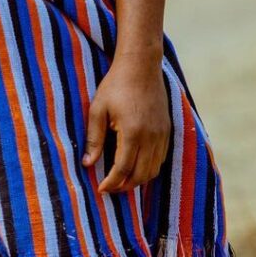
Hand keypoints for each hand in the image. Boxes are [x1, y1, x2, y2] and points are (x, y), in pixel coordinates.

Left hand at [83, 55, 170, 193]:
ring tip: (121, 182)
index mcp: (132, 133)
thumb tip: (87, 164)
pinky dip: (149, 169)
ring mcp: (162, 135)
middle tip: (110, 189)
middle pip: (140, 175)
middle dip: (124, 186)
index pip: (123, 169)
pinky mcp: (167, 131)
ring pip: (153, 170)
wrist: (141, 67)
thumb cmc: (115, 85)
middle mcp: (151, 138)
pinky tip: (137, 168)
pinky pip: (161, 159)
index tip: (100, 189)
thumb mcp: (98, 109)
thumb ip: (94, 138)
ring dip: (138, 180)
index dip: (111, 183)